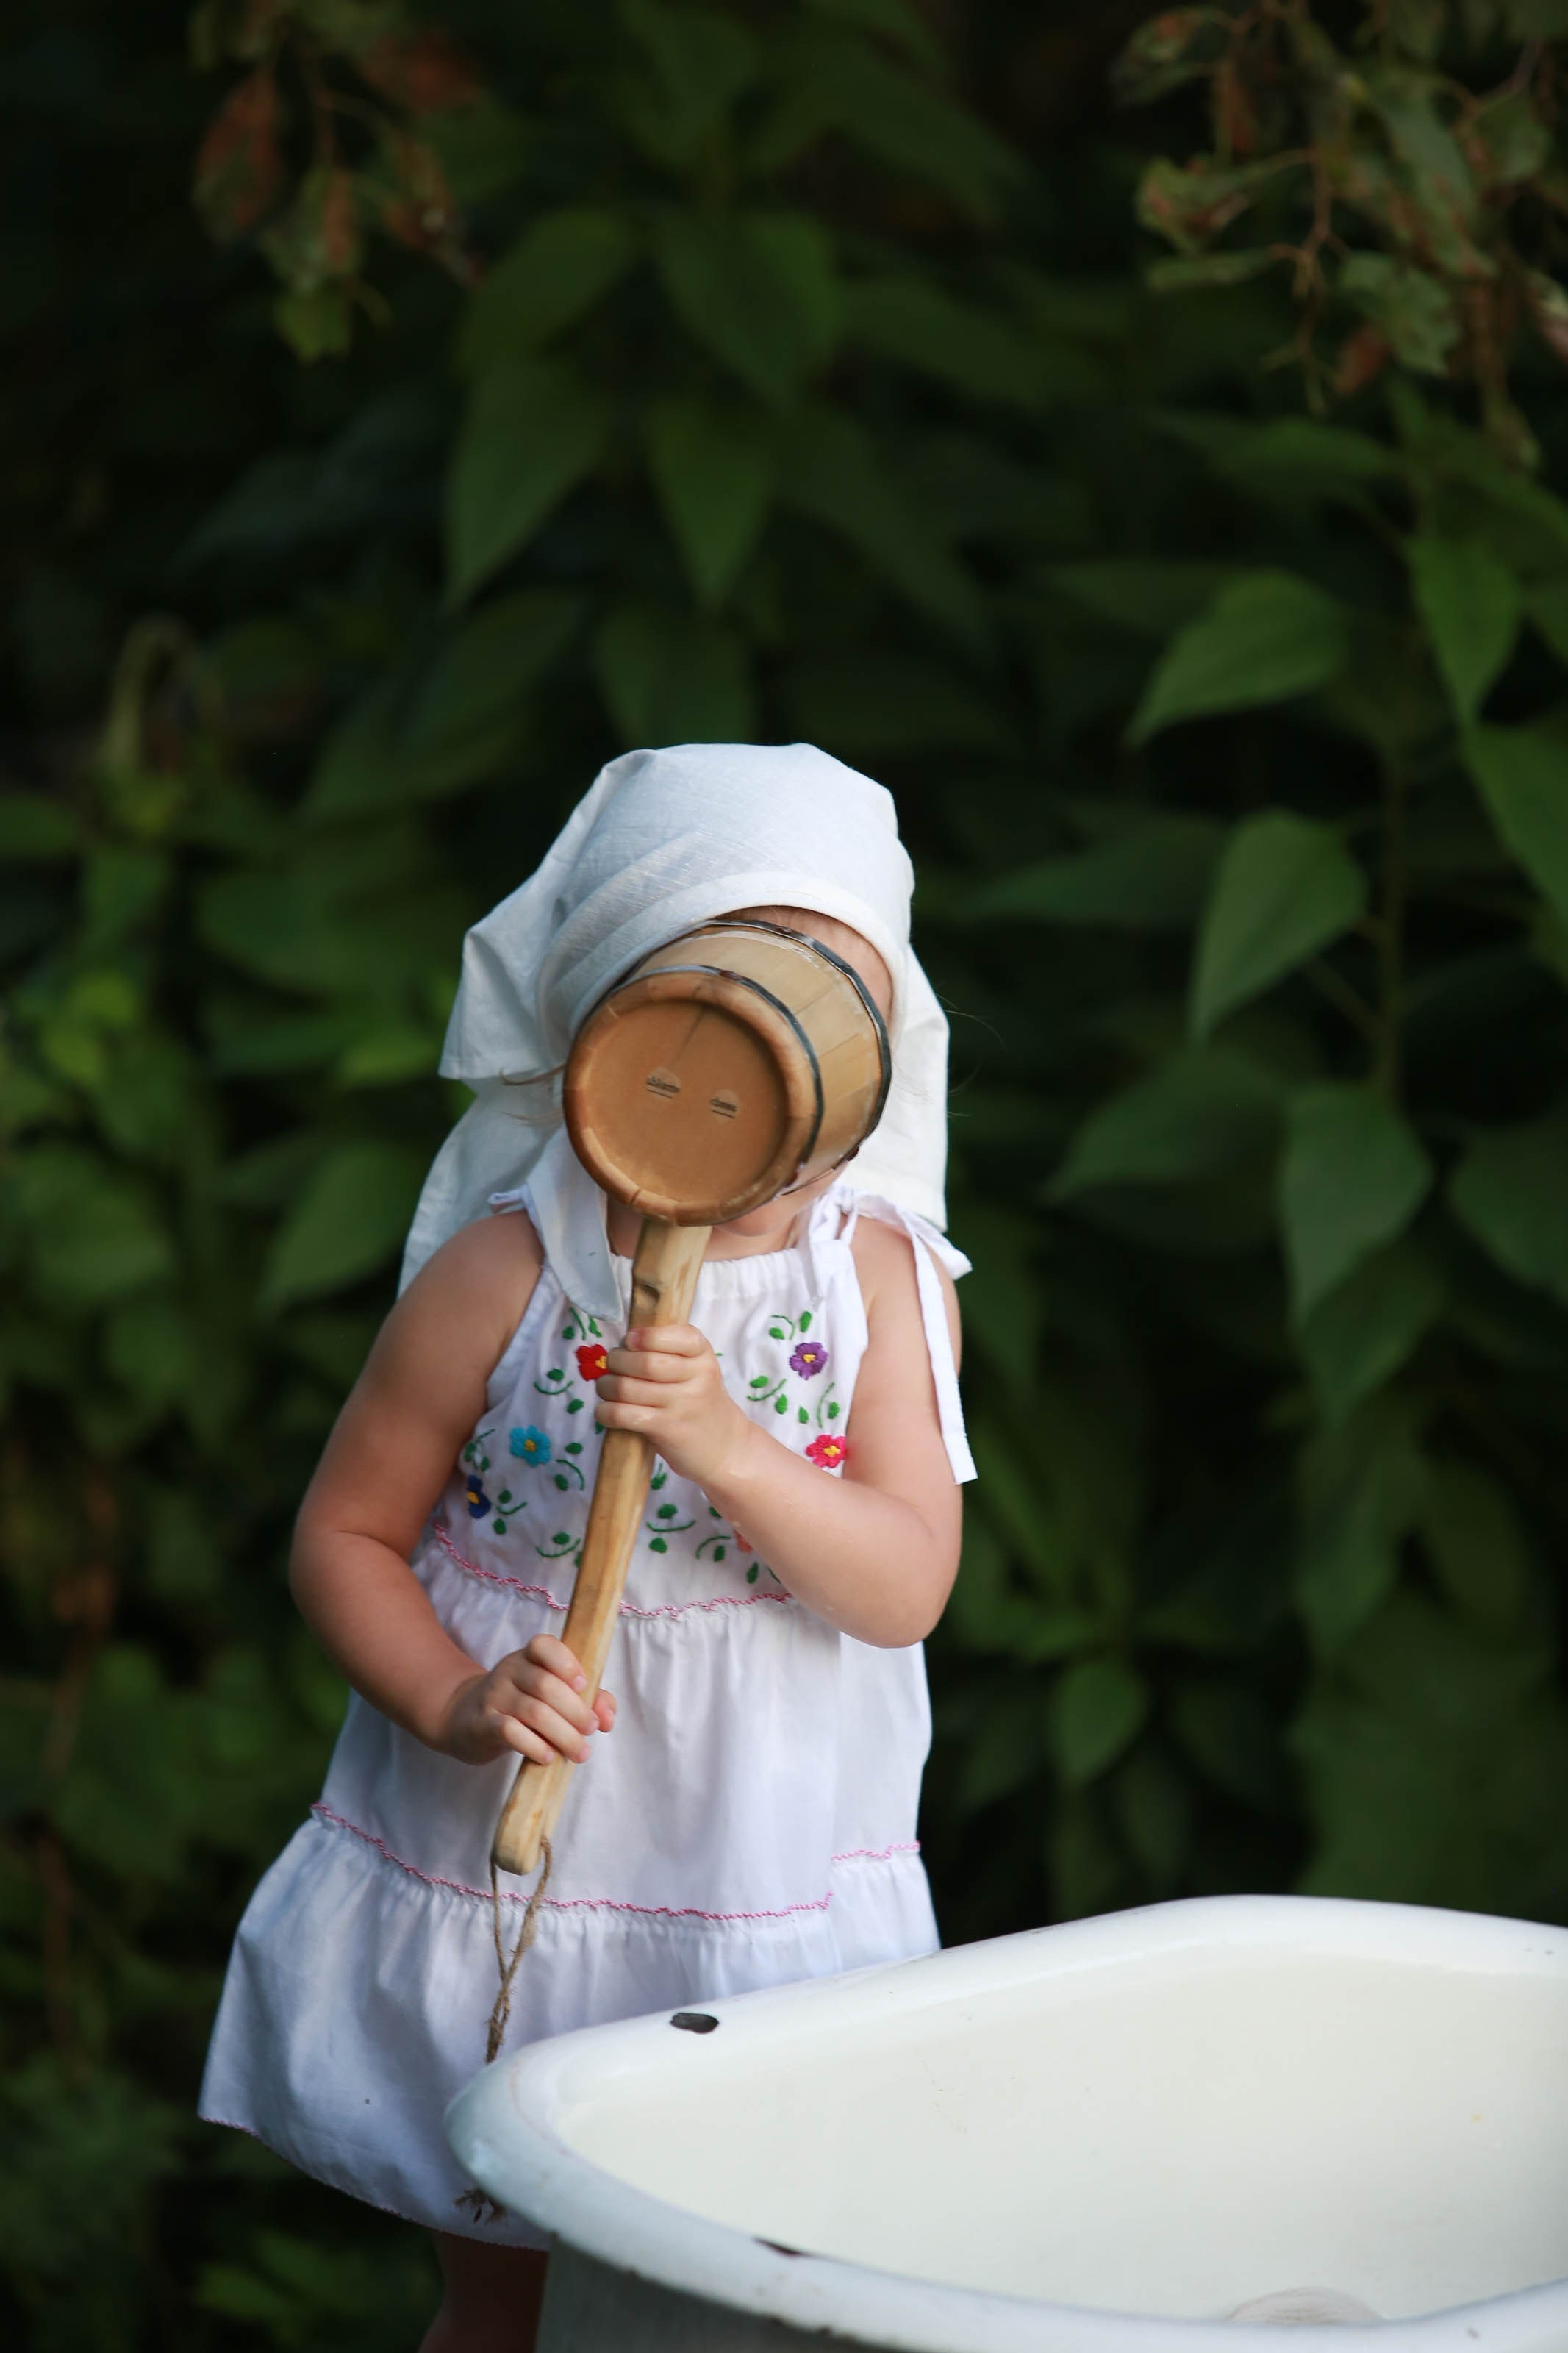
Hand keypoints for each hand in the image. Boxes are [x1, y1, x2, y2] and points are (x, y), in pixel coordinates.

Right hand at [437, 1633, 616, 1766]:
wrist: (465, 1719)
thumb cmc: (520, 1704)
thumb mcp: (550, 1694)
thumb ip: (587, 1699)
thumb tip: (608, 1717)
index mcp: (529, 1657)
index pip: (544, 1645)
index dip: (566, 1662)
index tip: (583, 1684)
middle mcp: (509, 1671)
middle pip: (546, 1686)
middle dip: (575, 1710)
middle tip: (591, 1730)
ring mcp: (494, 1696)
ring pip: (533, 1711)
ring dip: (563, 1735)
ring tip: (580, 1752)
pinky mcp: (483, 1723)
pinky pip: (510, 1731)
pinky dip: (534, 1745)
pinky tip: (549, 1756)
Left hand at [595, 1323, 750, 1487]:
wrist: (723, 1446)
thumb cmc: (699, 1400)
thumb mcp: (697, 1368)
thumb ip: (669, 1350)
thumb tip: (623, 1343)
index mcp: (703, 1354)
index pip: (678, 1336)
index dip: (647, 1336)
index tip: (630, 1341)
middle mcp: (697, 1378)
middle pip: (645, 1362)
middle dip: (617, 1360)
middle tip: (612, 1365)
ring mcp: (682, 1405)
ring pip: (628, 1387)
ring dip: (606, 1386)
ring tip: (606, 1387)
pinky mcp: (666, 1429)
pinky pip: (623, 1414)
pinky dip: (605, 1411)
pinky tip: (605, 1411)